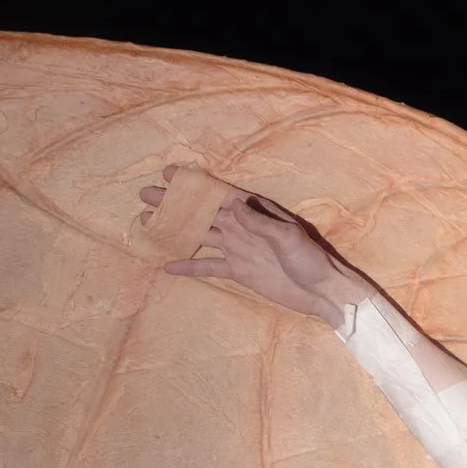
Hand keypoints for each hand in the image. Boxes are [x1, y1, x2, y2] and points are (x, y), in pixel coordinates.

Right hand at [143, 180, 350, 321]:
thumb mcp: (288, 237)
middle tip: (145, 194)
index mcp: (254, 211)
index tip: (169, 174)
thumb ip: (259, 223)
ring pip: (200, 234)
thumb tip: (232, 207)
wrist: (321, 292)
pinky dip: (189, 266)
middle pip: (202, 211)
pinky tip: (168, 266)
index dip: (194, 184)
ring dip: (175, 228)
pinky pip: (209, 267)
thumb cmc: (310, 260)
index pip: (218, 193)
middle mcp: (241, 226)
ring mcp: (238, 248)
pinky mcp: (239, 271)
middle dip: (174, 203)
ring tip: (146, 222)